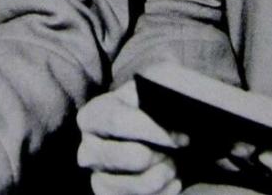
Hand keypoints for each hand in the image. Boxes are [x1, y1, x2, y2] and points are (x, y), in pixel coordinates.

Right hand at [77, 79, 187, 194]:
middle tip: (181, 150)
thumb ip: (161, 88)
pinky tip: (173, 180)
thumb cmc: (154, 108)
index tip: (182, 137)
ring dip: (167, 175)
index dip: (153, 129)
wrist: (156, 137)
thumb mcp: (156, 87)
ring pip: (141, 186)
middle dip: (164, 154)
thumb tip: (174, 103)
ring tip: (176, 164)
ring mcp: (98, 179)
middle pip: (133, 157)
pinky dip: (165, 193)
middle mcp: (89, 150)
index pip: (118, 120)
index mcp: (93, 115)